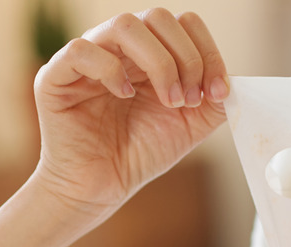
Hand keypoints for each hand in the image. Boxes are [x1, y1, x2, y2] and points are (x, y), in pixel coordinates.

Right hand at [33, 8, 228, 220]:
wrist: (105, 187)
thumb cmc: (142, 152)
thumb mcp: (192, 125)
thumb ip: (215, 99)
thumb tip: (233, 80)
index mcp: (152, 53)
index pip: (184, 24)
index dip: (207, 52)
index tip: (216, 92)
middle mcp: (121, 48)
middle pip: (158, 17)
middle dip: (186, 59)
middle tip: (189, 100)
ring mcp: (89, 58)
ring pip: (125, 25)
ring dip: (159, 64)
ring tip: (169, 101)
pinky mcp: (57, 76)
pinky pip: (83, 50)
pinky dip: (112, 71)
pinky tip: (125, 97)